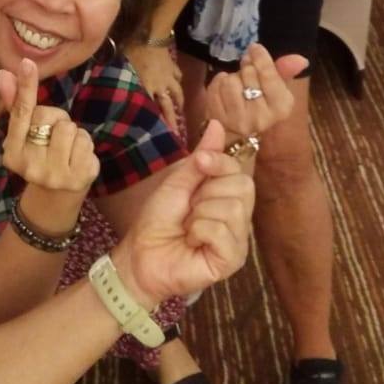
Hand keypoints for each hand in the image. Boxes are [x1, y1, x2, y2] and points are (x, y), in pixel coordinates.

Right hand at [0, 58, 98, 199]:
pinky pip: (87, 141)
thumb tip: (4, 74)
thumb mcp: (25, 135)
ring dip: (73, 133)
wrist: (56, 198)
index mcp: (12, 154)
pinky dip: (85, 146)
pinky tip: (77, 159)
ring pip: (72, 128)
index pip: (21, 113)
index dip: (26, 86)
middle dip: (57, 119)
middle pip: (52, 117)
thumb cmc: (39, 156)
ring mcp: (56, 175)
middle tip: (52, 138)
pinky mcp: (79, 177)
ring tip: (66, 149)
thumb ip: (15, 105)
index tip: (27, 63)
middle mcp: (31, 167)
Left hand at [109, 121, 252, 307]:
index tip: (199, 163)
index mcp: (227, 198)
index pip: (239, 170)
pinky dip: (199, 232)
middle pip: (242, 187)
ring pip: (232, 209)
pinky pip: (222, 232)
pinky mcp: (231, 260)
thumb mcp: (178, 182)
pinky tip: (191, 242)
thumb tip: (217, 123)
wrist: (140, 255)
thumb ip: (203, 157)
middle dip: (206, 193)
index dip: (219, 162)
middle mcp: (239, 219)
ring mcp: (237, 241)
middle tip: (189, 209)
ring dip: (199, 215)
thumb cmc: (158, 221)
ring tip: (188, 228)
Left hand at [126, 42, 183, 132]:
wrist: (151, 36)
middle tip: (176, 133)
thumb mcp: (122, 66)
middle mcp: (160, 87)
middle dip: (172, 120)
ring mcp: (168, 77)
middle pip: (168, 107)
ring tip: (180, 109)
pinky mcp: (173, 66)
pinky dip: (178, 80)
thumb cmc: (133, 50)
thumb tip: (104, 87)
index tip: (158, 135)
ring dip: (179, 102)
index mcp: (147, 88)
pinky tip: (178, 82)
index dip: (154, 123)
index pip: (151, 109)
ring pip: (177, 93)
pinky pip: (178, 76)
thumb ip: (118, 79)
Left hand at [204, 43, 307, 148]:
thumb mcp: (276, 87)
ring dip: (232, 77)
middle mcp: (261, 118)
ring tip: (237, 84)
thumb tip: (302, 60)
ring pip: (230, 81)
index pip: (269, 74)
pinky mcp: (218, 120)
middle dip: (246, 67)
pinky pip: (215, 88)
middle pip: (249, 73)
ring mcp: (238, 121)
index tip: (255, 47)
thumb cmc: (259, 104)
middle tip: (246, 68)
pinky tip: (224, 91)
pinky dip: (218, 84)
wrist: (237, 132)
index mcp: (281, 108)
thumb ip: (286, 71)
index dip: (261, 57)